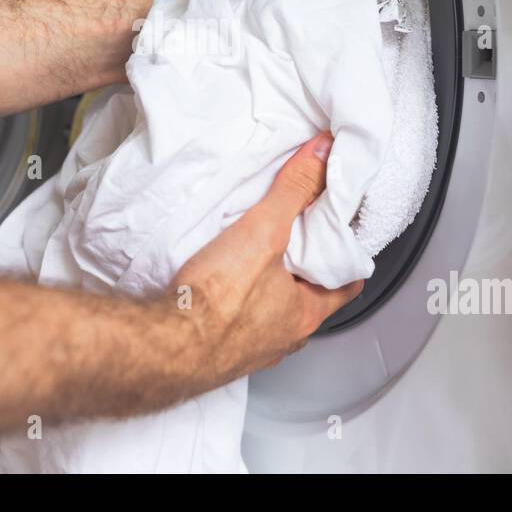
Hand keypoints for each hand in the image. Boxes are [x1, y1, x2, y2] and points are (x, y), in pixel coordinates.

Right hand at [170, 132, 364, 383]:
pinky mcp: (219, 355)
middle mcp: (284, 339)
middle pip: (308, 299)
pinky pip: (237, 326)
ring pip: (272, 315)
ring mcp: (252, 350)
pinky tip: (218, 289)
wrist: (164, 345)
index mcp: (305, 314)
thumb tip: (321, 156)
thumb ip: (294, 191)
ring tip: (253, 261)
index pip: (346, 286)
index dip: (345, 258)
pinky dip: (235, 307)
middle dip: (302, 271)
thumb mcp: (265, 232)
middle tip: (294, 240)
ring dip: (267, 291)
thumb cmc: (216, 300)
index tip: (339, 237)